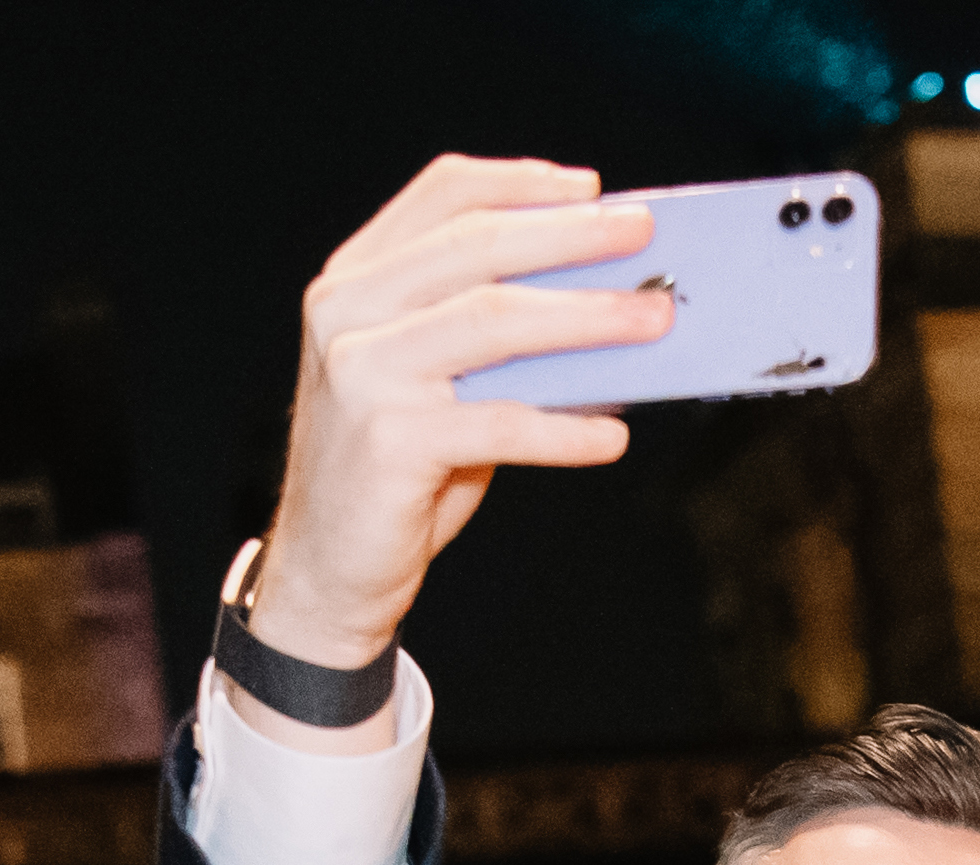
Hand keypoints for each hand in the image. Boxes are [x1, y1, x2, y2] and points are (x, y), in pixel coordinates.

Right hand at [243, 158, 667, 729]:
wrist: (326, 566)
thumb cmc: (396, 466)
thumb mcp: (432, 378)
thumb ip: (488, 330)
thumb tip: (605, 300)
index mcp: (353, 278)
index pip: (443, 196)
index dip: (523, 183)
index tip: (594, 188)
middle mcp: (346, 311)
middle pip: (479, 246)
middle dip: (572, 236)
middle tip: (643, 235)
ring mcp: (361, 371)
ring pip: (495, 320)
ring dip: (587, 317)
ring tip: (653, 322)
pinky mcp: (388, 440)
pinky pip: (502, 422)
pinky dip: (567, 430)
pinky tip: (613, 435)